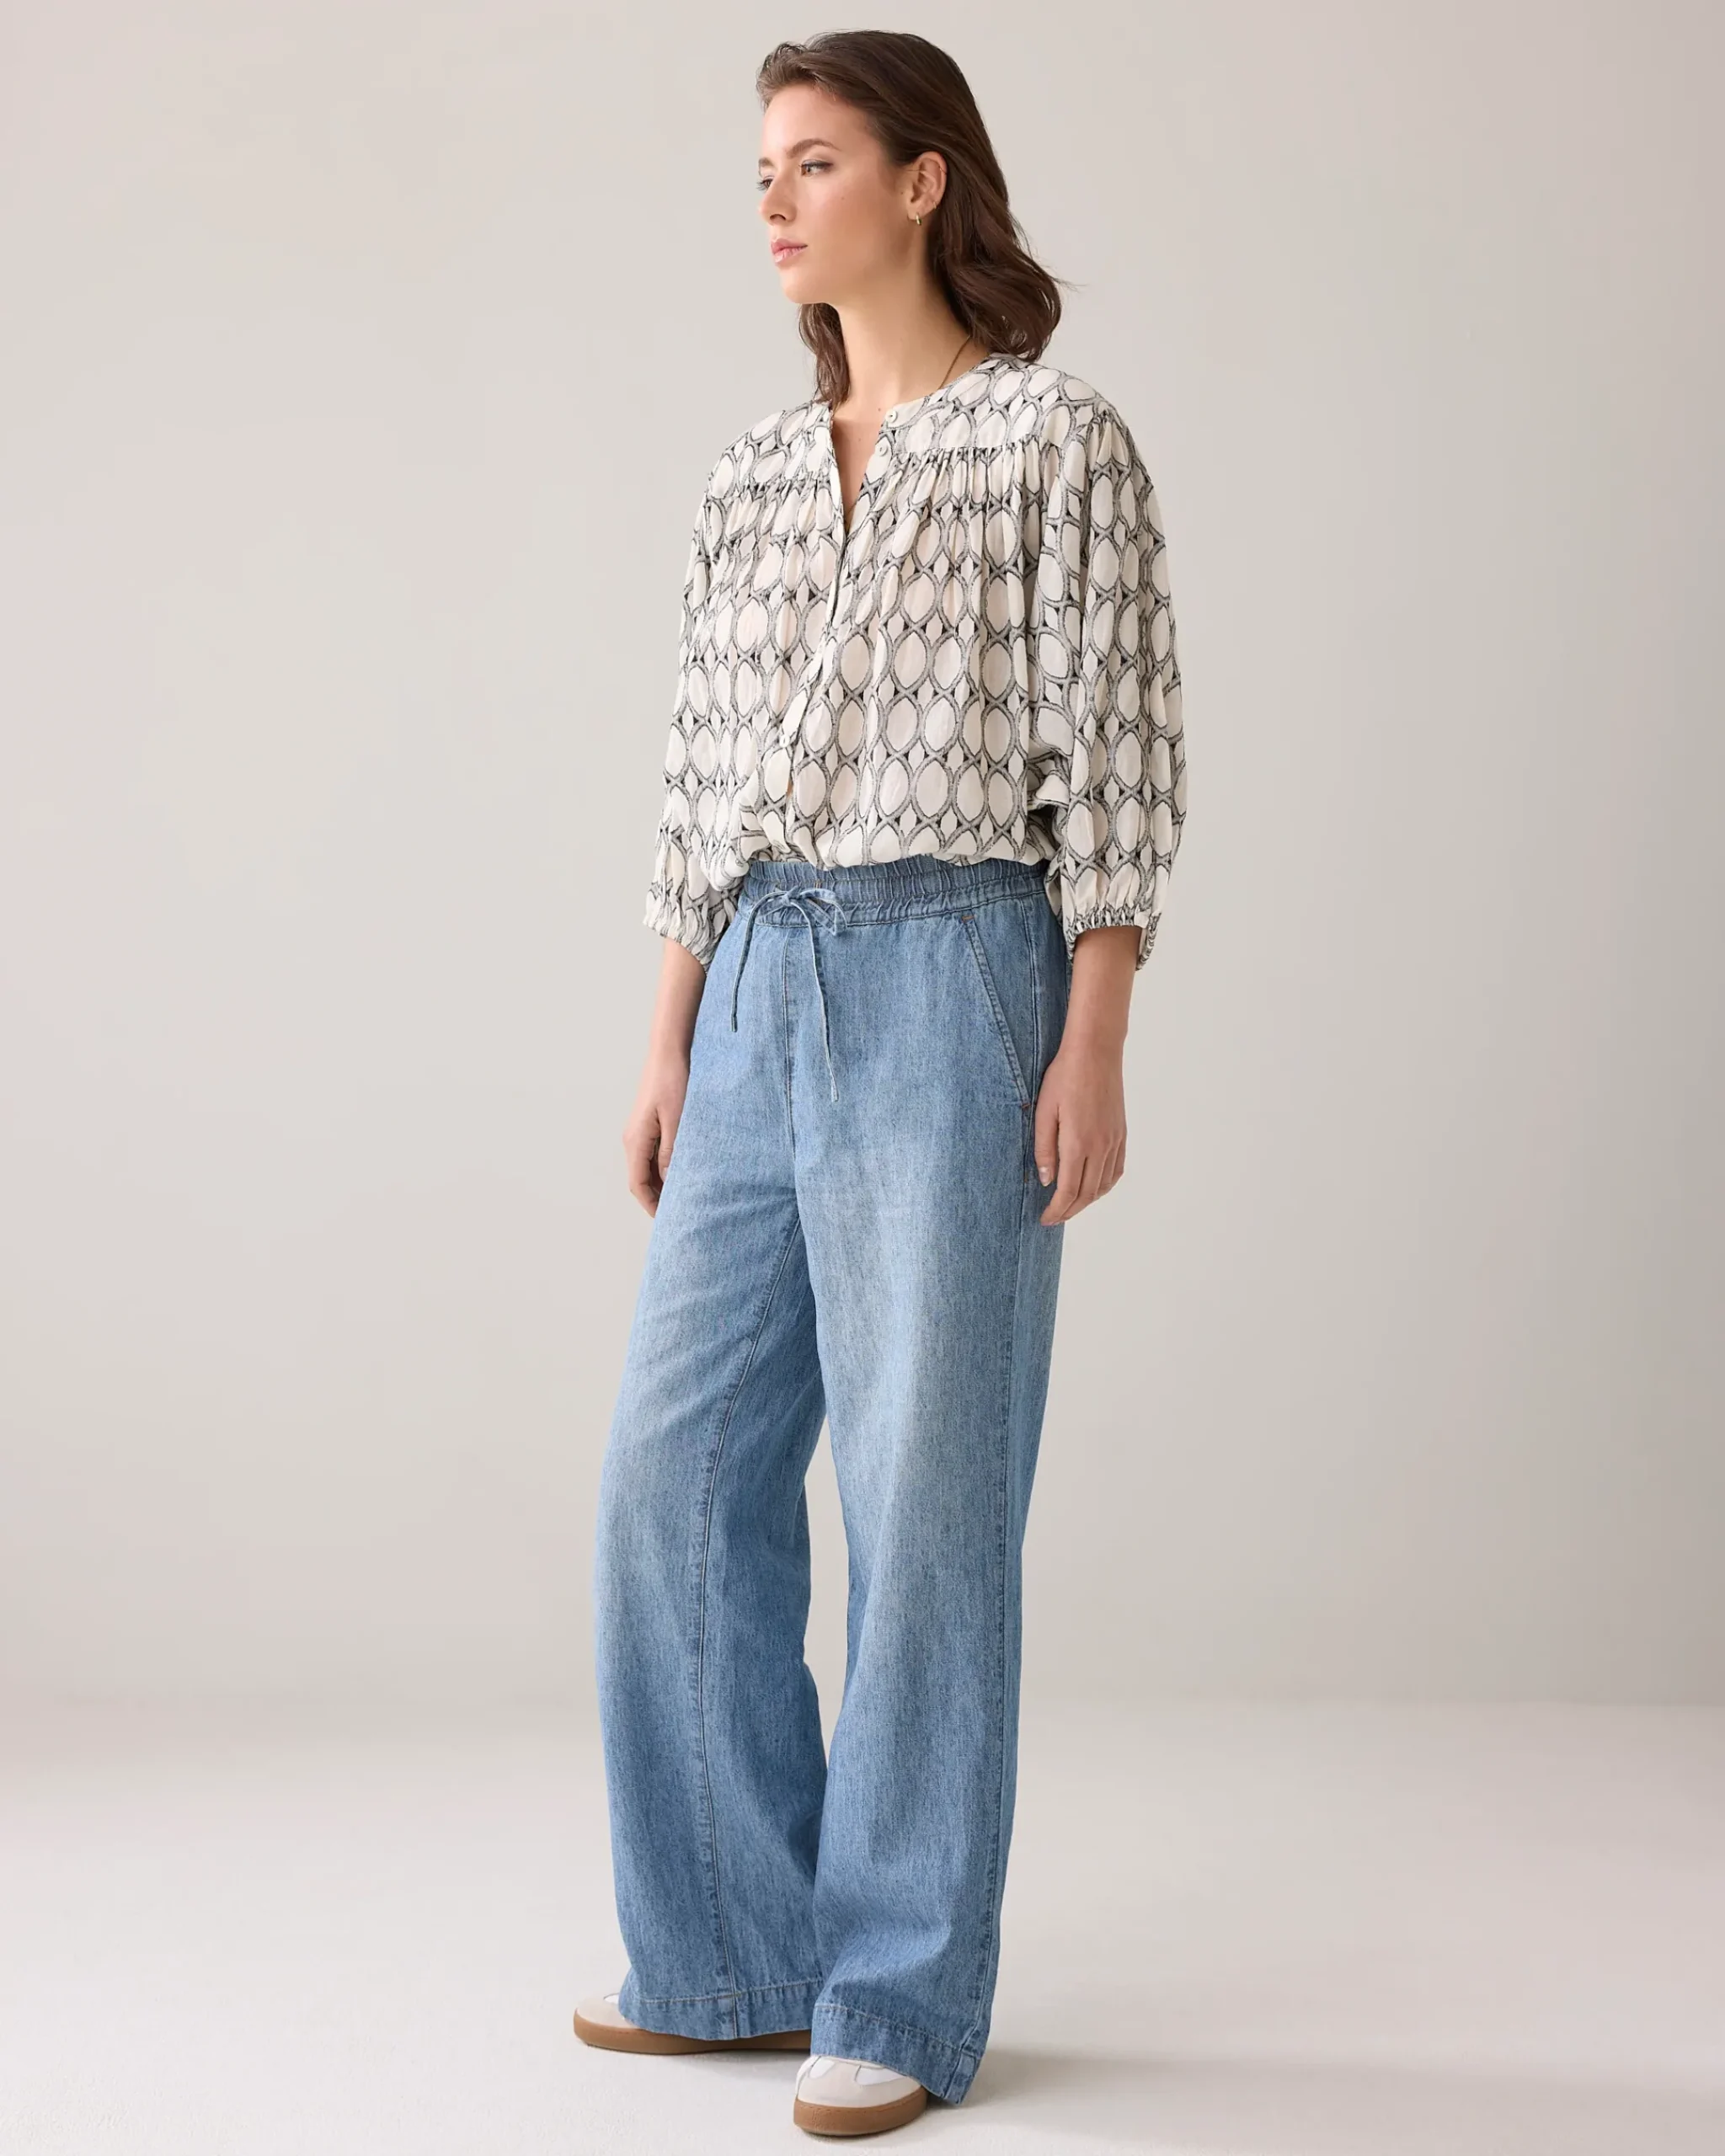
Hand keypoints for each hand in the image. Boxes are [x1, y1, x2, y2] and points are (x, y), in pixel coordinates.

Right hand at [623, 1054, 687, 1214]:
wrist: (668, 1052)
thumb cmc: (674, 1082)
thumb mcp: (678, 1120)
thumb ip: (673, 1153)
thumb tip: (669, 1182)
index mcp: (636, 1140)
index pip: (638, 1184)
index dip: (651, 1205)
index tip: (667, 1220)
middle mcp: (632, 1139)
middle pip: (640, 1179)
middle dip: (656, 1199)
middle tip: (679, 1213)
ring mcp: (638, 1132)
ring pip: (646, 1168)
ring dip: (660, 1184)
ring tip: (683, 1196)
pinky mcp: (647, 1124)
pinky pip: (651, 1155)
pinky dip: (663, 1169)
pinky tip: (681, 1171)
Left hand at [1033, 920, 1135, 1222]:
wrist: (1096, 1052)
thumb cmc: (1064, 1077)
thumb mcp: (1044, 1112)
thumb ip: (1044, 1149)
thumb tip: (1047, 1180)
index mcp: (1079, 1143)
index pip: (1069, 1191)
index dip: (1057, 1210)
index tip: (1045, 1219)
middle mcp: (1101, 1146)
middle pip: (1087, 1193)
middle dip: (1070, 1211)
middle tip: (1053, 1218)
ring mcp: (1114, 1140)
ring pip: (1103, 1185)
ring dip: (1087, 1201)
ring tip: (1070, 1207)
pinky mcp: (1121, 1133)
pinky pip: (1116, 1170)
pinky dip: (1104, 1186)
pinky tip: (1093, 1188)